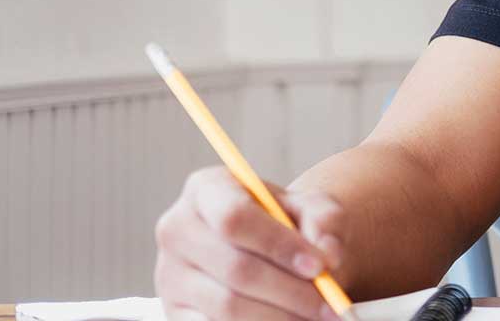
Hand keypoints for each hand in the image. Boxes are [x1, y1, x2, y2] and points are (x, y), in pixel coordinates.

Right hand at [155, 166, 348, 320]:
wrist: (264, 249)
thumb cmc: (285, 223)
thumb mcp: (309, 207)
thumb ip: (324, 221)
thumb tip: (327, 255)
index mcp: (206, 191)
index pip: (234, 218)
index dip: (278, 245)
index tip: (318, 266)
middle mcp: (177, 231)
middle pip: (236, 269)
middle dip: (290, 292)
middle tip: (330, 303)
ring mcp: (169, 277)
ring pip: (227, 308)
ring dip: (280, 318)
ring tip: (316, 316)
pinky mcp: (173, 313)